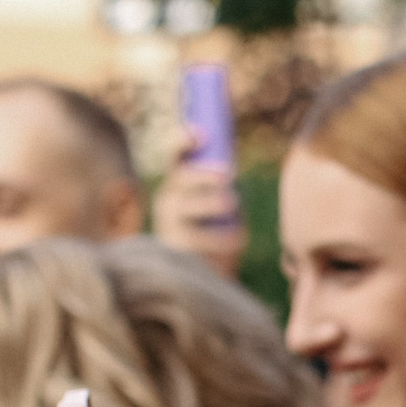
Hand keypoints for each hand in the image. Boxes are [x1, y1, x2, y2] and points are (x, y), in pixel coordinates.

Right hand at [152, 129, 245, 279]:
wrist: (203, 273)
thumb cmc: (215, 232)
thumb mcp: (218, 204)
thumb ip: (223, 185)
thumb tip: (235, 165)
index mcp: (178, 185)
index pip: (174, 156)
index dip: (182, 140)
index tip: (199, 132)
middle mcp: (168, 201)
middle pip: (182, 178)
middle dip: (204, 174)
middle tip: (227, 174)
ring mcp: (170, 225)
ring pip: (190, 207)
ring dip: (213, 202)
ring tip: (232, 204)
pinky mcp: (179, 249)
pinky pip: (204, 239)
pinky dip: (226, 238)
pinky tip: (237, 239)